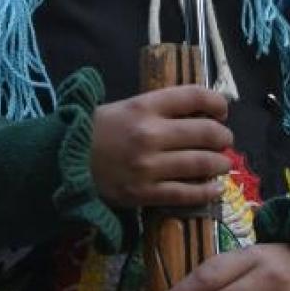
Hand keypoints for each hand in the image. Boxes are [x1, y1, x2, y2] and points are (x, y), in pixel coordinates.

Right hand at [90, 85, 231, 208]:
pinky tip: (215, 189)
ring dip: (220, 163)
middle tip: (224, 140)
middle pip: (205, 131)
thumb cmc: (98, 130)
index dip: (216, 102)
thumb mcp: (126, 106)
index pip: (194, 96)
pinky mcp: (145, 193)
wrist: (65, 162)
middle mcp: (150, 134)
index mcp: (144, 106)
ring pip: (201, 163)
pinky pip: (186, 193)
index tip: (222, 110)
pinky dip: (206, 191)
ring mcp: (148, 166)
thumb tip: (201, 111)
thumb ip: (160, 108)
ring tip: (222, 163)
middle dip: (223, 136)